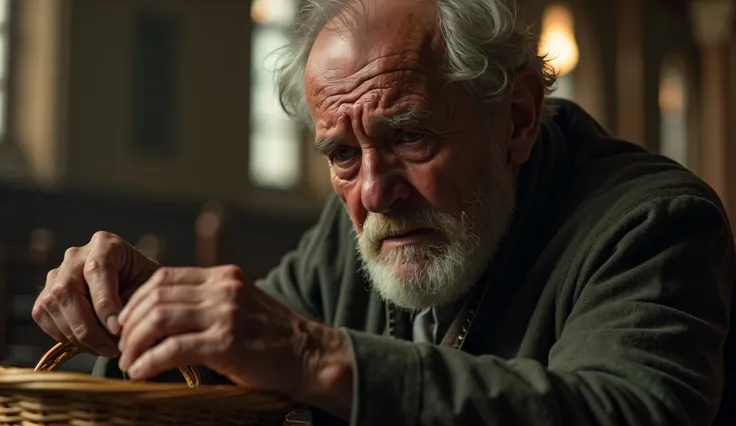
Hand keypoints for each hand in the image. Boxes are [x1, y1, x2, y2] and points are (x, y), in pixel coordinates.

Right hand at [32, 231, 160, 357]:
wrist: (133, 284)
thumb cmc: (144, 283)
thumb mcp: (148, 285)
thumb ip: (133, 300)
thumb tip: (115, 328)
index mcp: (105, 244)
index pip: (97, 270)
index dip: (105, 303)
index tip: (117, 329)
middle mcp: (76, 255)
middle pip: (68, 290)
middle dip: (88, 327)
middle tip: (111, 348)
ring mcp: (57, 273)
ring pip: (52, 306)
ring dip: (77, 336)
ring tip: (105, 349)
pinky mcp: (46, 294)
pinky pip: (44, 318)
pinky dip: (64, 336)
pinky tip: (90, 344)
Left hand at [116, 265, 352, 404]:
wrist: (309, 356)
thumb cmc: (273, 337)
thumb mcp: (242, 304)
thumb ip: (209, 300)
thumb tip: (163, 310)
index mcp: (225, 276)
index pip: (164, 277)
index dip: (136, 300)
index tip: (127, 323)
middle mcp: (225, 289)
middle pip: (156, 296)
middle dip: (130, 324)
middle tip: (122, 346)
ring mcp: (227, 314)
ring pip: (158, 319)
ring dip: (134, 343)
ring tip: (129, 361)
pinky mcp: (227, 344)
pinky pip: (173, 349)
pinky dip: (149, 361)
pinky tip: (140, 372)